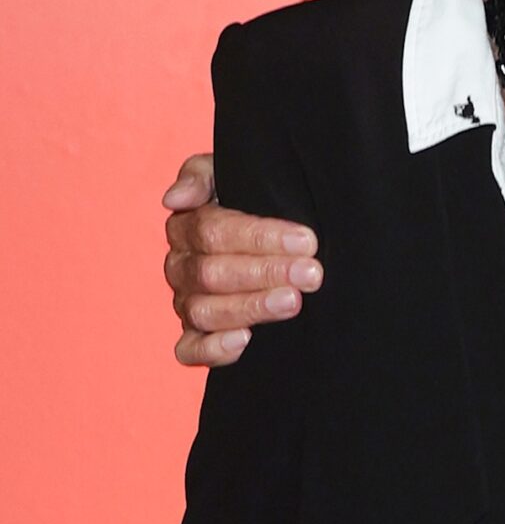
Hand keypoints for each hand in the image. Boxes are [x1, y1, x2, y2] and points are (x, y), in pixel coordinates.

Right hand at [163, 155, 321, 366]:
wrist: (277, 233)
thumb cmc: (252, 199)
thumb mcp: (231, 173)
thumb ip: (201, 175)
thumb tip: (174, 199)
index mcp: (187, 227)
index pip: (212, 231)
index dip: (258, 236)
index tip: (306, 240)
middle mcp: (182, 267)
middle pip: (211, 273)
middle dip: (265, 272)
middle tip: (311, 273)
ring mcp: (187, 303)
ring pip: (203, 311)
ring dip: (250, 308)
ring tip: (292, 301)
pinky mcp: (195, 337)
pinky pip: (189, 350)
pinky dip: (212, 349)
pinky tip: (245, 341)